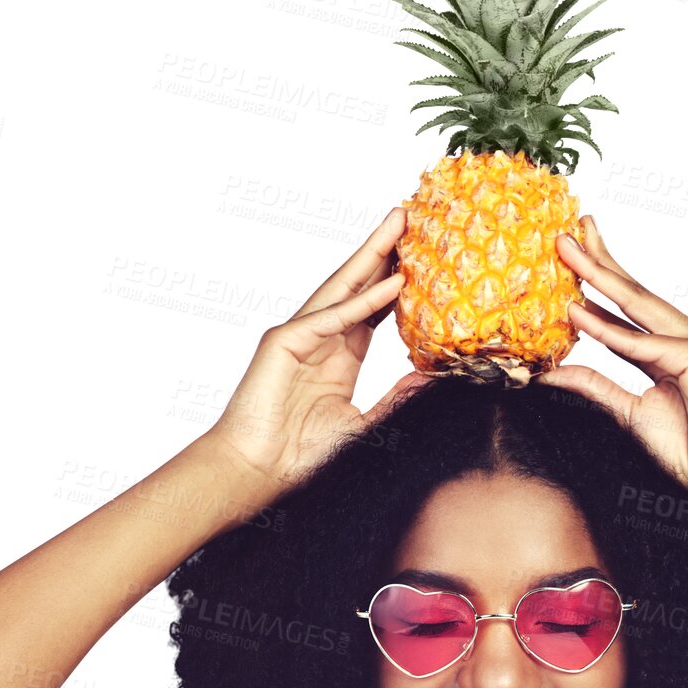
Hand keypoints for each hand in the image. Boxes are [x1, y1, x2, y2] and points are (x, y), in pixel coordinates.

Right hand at [202, 208, 435, 495]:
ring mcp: (300, 335)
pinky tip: (393, 283)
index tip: (427, 257)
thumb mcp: (364, 426)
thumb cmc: (301, 454)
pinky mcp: (284, 342)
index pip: (374, 307)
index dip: (397, 281)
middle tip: (413, 216)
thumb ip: (395, 401)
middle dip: (385, 250)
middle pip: (360, 285)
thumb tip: (429, 378)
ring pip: (343, 287)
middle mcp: (321, 337)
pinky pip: (332, 317)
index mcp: (340, 354)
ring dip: (373, 255)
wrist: (258, 470)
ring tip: (400, 224)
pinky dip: (363, 301)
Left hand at [539, 216, 687, 504]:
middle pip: (632, 291)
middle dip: (598, 259)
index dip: (599, 281)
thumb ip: (597, 387)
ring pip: (636, 303)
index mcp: (672, 347)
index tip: (571, 257)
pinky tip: (576, 313)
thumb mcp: (631, 412)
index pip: (628, 307)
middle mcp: (685, 335)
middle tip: (564, 232)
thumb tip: (555, 372)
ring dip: (598, 274)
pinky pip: (640, 343)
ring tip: (565, 250)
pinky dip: (607, 330)